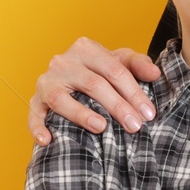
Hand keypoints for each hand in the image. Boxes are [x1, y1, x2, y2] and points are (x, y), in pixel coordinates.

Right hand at [29, 37, 161, 144]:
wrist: (72, 77)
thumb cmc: (100, 71)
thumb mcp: (120, 62)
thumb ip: (138, 64)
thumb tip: (155, 73)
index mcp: (85, 48)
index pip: (114, 70)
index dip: (133, 92)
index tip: (149, 113)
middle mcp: (63, 62)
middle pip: (93, 84)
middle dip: (117, 106)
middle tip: (134, 125)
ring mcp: (47, 81)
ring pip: (62, 99)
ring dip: (81, 115)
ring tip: (101, 127)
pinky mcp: (36, 100)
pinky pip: (34, 114)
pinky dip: (38, 127)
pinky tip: (48, 140)